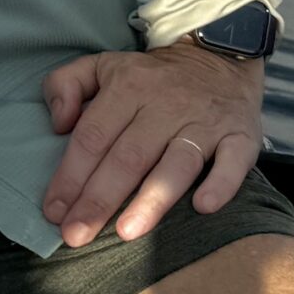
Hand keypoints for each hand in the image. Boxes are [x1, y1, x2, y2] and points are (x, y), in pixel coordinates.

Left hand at [41, 43, 263, 247]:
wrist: (217, 58)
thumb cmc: (148, 77)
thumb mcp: (100, 65)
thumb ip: (65, 84)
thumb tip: (58, 125)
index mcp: (126, 88)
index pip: (92, 137)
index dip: (70, 175)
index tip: (53, 211)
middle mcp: (164, 106)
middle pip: (127, 157)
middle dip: (98, 199)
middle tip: (77, 235)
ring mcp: (203, 123)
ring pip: (175, 165)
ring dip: (151, 200)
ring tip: (126, 233)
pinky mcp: (239, 136)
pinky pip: (232, 162)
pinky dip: (220, 184)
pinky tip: (203, 208)